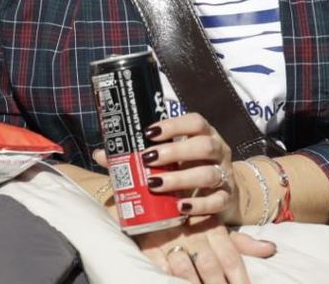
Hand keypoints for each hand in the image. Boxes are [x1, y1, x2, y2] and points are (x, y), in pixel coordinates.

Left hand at [96, 112, 237, 219]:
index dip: (173, 125)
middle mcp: (218, 151)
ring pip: (209, 173)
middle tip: (148, 159)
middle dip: (175, 151)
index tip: (148, 133)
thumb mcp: (168, 159)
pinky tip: (180, 207)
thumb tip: (101, 154)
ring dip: (181, 179)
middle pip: (203, 146)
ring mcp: (225, 175)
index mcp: (204, 134)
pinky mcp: (227, 199)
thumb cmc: (188, 169)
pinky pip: (217, 201)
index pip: (195, 121)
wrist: (223, 193)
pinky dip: (198, 205)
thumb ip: (136, 156)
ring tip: (155, 184)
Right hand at [136, 220, 274, 283]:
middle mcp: (193, 233)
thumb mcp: (215, 224)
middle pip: (210, 267)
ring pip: (185, 269)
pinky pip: (158, 266)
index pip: (231, 259)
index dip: (239, 280)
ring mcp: (169, 239)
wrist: (150, 192)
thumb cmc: (187, 214)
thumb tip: (271, 249)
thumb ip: (241, 241)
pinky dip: (166, 279)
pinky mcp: (148, 244)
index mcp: (212, 227)